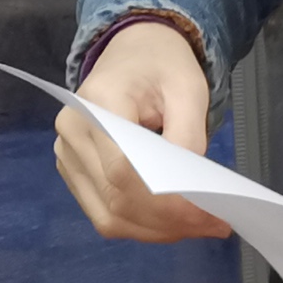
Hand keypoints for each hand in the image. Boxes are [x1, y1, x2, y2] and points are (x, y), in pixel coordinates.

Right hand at [55, 19, 233, 242]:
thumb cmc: (162, 65)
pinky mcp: (73, 171)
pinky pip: (104, 212)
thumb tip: (191, 190)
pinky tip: (172, 222)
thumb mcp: (189, 88)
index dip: (165, 201)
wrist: (133, 52)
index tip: (206, 213)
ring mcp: (67, 155)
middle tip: (215, 225)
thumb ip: (188, 135)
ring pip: (108, 215)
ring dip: (155, 230)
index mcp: (98, 102)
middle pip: (117, 198)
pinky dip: (140, 225)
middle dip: (169, 221)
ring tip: (198, 226)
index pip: (124, 169)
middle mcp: (72, 132)